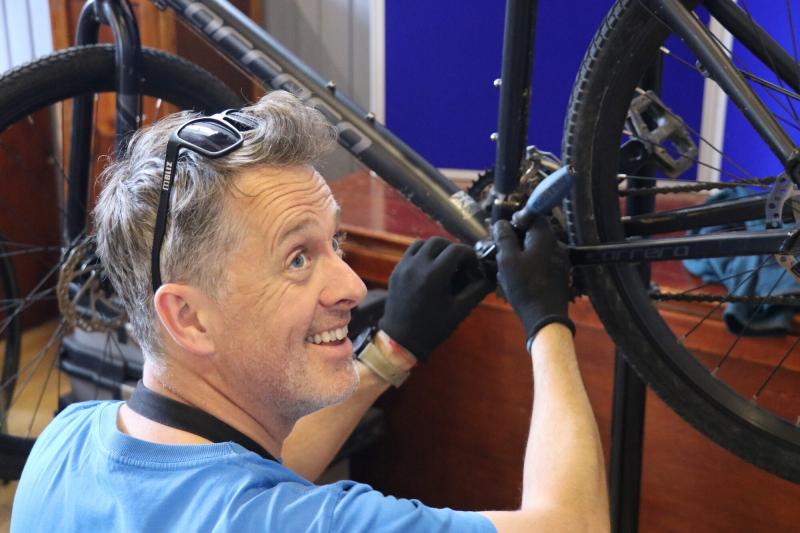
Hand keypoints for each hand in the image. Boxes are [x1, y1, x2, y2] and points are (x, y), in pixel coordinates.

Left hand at [378, 237, 494, 361]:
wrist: (401, 339)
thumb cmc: (433, 327)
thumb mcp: (460, 310)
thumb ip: (477, 291)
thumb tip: (490, 278)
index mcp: (434, 275)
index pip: (456, 250)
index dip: (469, 254)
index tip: (474, 264)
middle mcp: (418, 265)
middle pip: (439, 242)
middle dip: (453, 249)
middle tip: (460, 263)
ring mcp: (404, 266)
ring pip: (422, 243)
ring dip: (436, 248)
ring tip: (444, 263)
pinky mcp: (396, 270)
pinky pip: (410, 252)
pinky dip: (422, 253)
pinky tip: (429, 268)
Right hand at [493, 218, 574, 349]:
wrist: (545, 316)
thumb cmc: (525, 286)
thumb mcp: (508, 261)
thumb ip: (504, 239)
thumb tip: (501, 223)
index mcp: (545, 237)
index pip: (534, 216)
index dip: (518, 220)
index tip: (504, 232)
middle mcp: (557, 245)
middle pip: (536, 233)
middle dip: (518, 239)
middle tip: (502, 252)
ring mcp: (561, 260)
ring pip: (539, 249)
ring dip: (524, 253)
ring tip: (509, 267)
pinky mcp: (561, 274)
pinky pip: (544, 262)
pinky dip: (532, 264)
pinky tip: (520, 277)